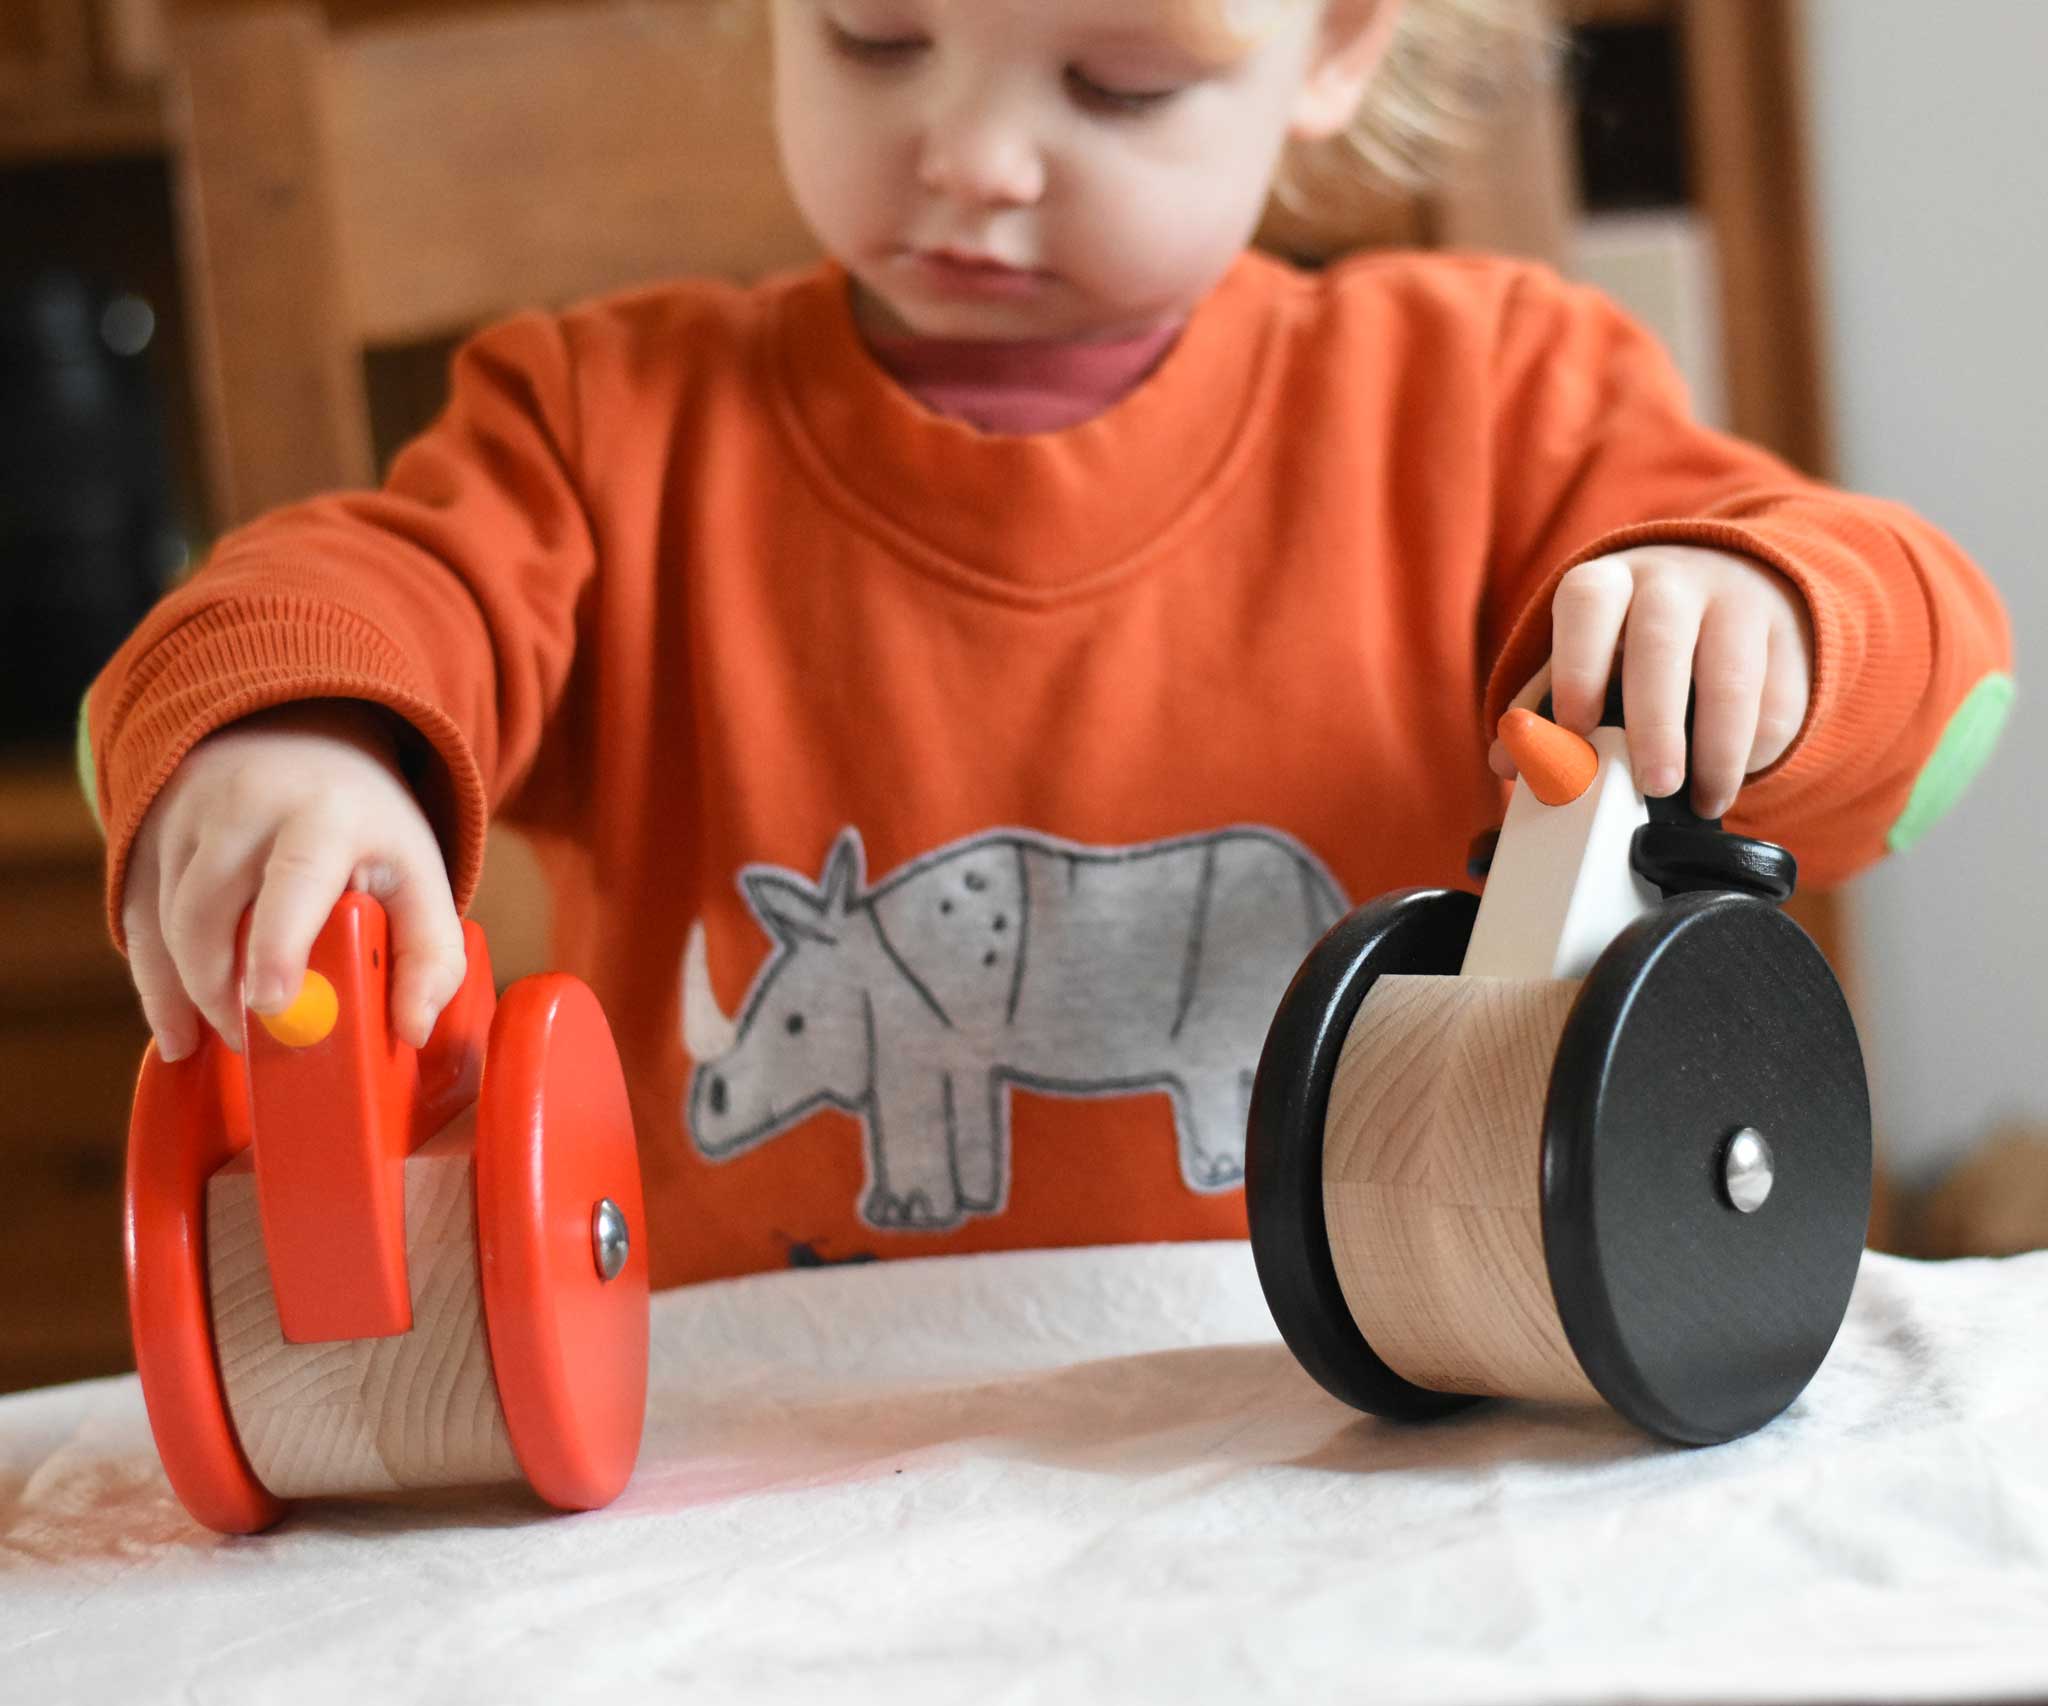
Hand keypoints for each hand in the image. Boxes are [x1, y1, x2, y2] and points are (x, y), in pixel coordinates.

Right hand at [122, 700, 466, 1061]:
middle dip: (224, 990)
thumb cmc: (364, 825)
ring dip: (190, 993)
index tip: (271, 1004)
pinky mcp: (146, 838)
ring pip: (166, 924)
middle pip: (211, 912)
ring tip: (229, 1035)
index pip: (296, 876)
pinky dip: (155, 983)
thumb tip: (412, 1030)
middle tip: (257, 1043)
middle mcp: (243, 807)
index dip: (279, 942)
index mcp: (324, 813)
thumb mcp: (418, 874)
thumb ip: (430, 953)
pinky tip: (179, 1029)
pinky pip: (138, 922)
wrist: (299, 735)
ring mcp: (185, 818)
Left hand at [1489, 544, 1814, 819]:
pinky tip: (1731, 775)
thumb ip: (1545, 701)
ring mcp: (1736, 603)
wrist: (1732, 579)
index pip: (1586, 607)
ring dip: (1719, 752)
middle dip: (1655, 725)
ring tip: (1704, 801)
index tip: (1576, 731)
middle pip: (1661, 647)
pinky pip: (1779, 699)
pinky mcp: (1789, 635)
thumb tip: (1508, 760)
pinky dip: (1757, 748)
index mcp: (1608, 583)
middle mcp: (1672, 582)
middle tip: (1653, 786)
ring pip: (1733, 680)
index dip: (1576, 668)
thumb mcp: (1587, 649)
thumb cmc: (1636, 633)